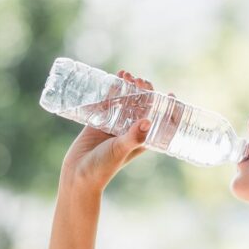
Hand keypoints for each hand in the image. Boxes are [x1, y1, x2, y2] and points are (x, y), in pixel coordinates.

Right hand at [60, 69, 174, 189]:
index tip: (170, 93)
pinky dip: (111, 90)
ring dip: (127, 87)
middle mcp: (130, 131)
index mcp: (141, 140)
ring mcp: (114, 125)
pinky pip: (107, 102)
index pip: (159, 121)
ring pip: (125, 102)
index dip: (167, 108)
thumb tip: (147, 121)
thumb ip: (133, 137)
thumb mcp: (120, 150)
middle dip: (144, 91)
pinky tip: (113, 79)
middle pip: (142, 106)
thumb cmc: (103, 168)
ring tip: (126, 74)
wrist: (78, 174)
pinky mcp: (99, 122)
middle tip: (140, 80)